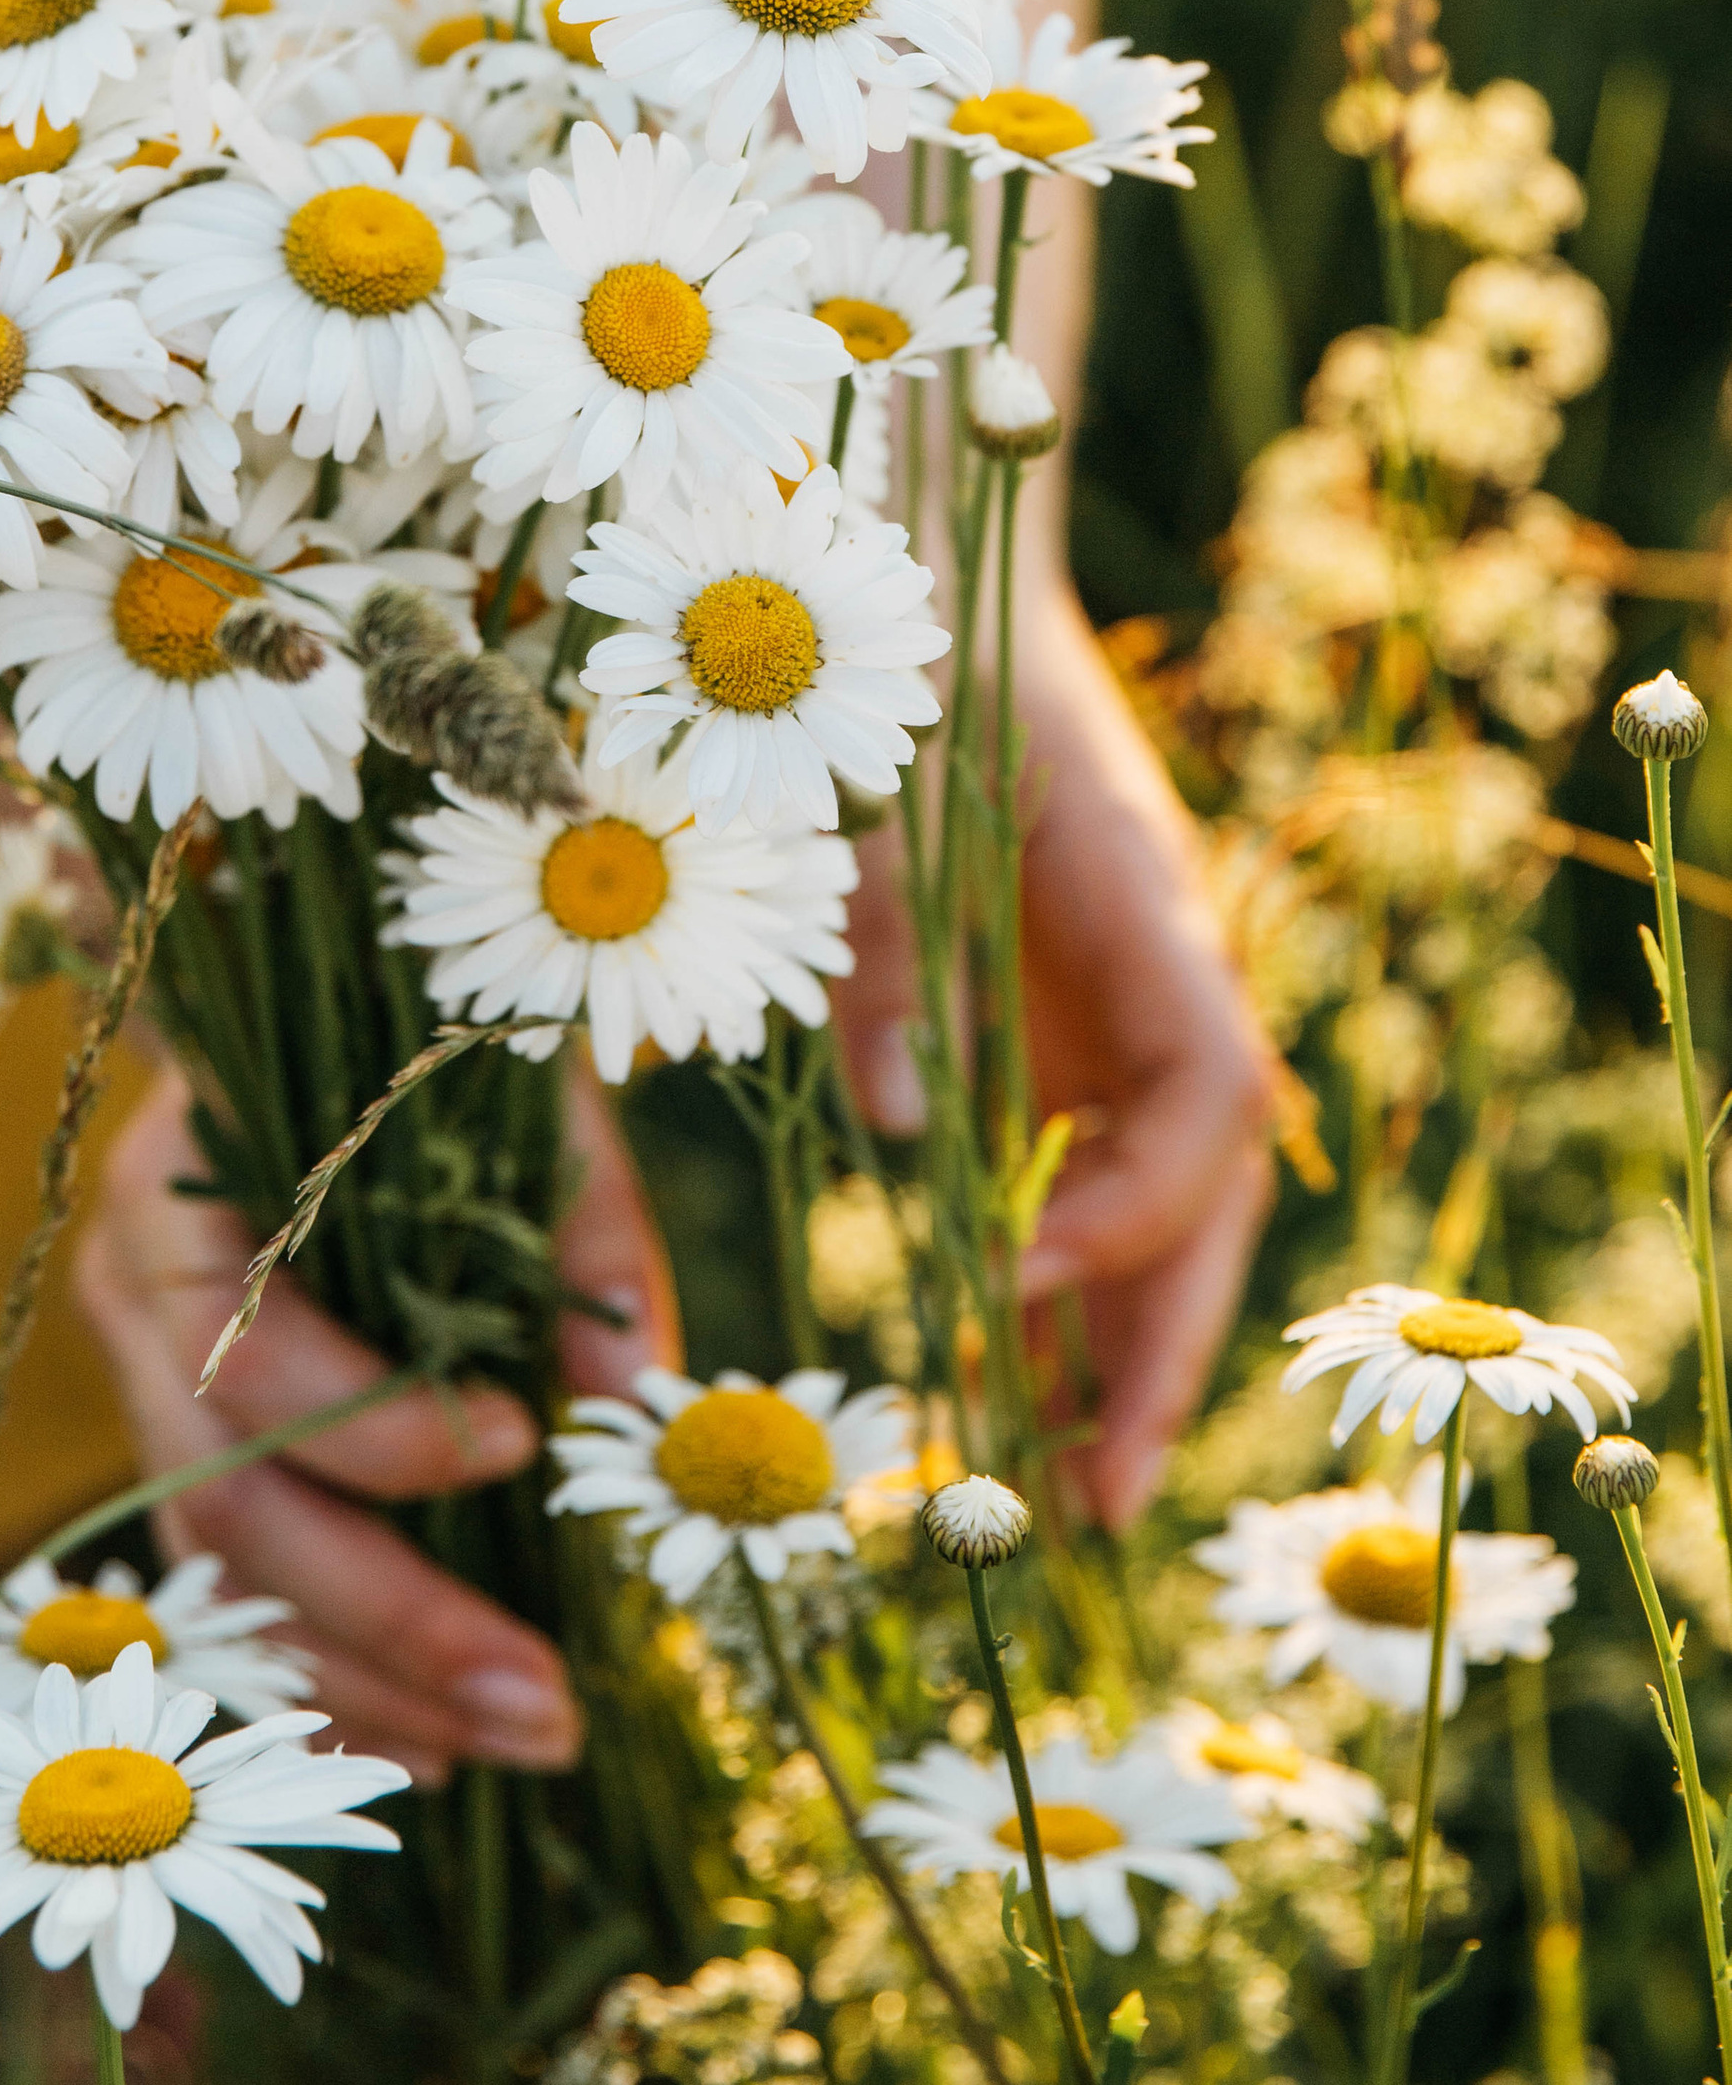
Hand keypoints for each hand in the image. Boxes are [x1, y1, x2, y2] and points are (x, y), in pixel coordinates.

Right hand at [73, 1063, 680, 1781]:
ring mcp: (140, 1382)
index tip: (524, 1448)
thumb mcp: (517, 1097)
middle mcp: (134, 1293)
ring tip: (511, 1744)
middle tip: (542, 1704)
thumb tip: (635, 1391)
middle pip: (229, 1498)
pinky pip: (232, 1593)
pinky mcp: (176, 1449)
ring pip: (222, 1576)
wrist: (327, 1028)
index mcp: (188, 1184)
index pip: (246, 1345)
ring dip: (369, 1683)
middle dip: (392, 1619)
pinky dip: (327, 1677)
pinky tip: (430, 1740)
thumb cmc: (428, 1053)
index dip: (377, 1424)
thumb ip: (583, 1222)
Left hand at [833, 579, 1273, 1526]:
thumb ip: (891, 947)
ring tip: (1058, 1503)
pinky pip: (1084, 1182)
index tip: (1006, 1275)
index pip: (1206, 1089)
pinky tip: (1004, 1388)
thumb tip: (905, 1131)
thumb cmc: (904, 664)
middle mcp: (1155, 974)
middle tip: (1096, 1508)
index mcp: (1144, 903)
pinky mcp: (1056, 1031)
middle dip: (1164, 1353)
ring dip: (1118, 1351)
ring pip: (1160, 1211)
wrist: (932, 576)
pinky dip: (1057, 1290)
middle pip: (1210, 1190)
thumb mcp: (873, 789)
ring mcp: (1113, 1010)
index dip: (1131, 1202)